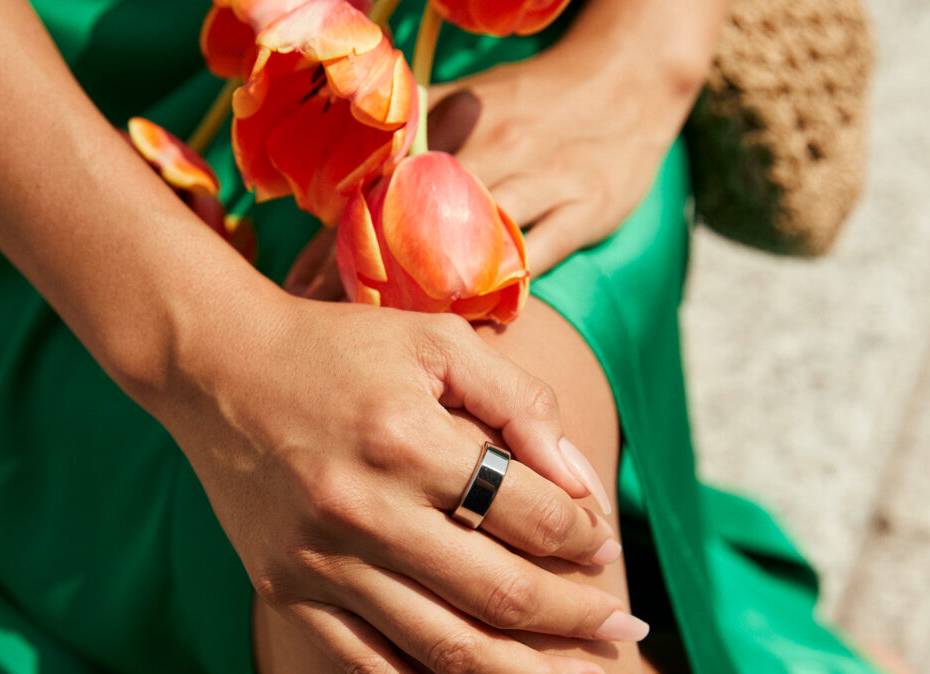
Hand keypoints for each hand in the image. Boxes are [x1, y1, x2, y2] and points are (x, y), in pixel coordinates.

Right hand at [159, 291, 640, 673]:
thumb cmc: (341, 350)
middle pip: (500, 593)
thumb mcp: (438, 343)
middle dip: (578, 621)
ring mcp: (323, 562)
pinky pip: (368, 669)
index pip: (530, 512)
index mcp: (409, 439)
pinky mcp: (291, 594)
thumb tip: (583, 484)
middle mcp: (365, 508)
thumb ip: (520, 404)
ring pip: (446, 646)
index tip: (605, 546)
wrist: (218, 370)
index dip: (584, 537)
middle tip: (628, 637)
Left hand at [282, 0, 717, 299]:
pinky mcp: (585, 205)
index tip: (301, 285)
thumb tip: (349, 202)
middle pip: (417, 219)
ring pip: (476, 243)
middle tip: (331, 322)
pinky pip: (542, 255)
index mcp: (451, 127)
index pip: (381, 188)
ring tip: (395, 341)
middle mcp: (488, 149)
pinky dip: (513, 293)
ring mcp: (538, 177)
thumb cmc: (536, 101)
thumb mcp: (471, 107)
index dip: (338, 238)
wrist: (628, 76)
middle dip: (368, 275)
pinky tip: (485, 328)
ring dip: (433, 293)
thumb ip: (417, 150)